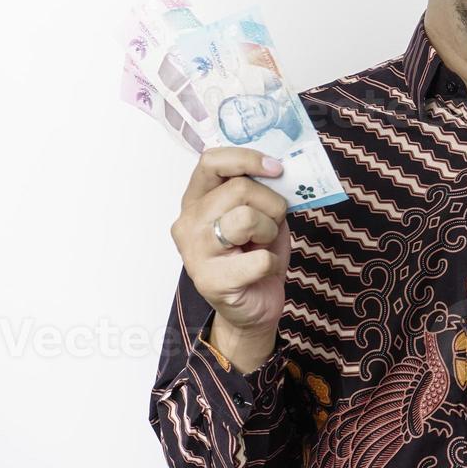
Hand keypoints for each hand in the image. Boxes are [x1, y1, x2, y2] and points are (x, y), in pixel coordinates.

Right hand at [169, 147, 290, 336]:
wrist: (252, 308)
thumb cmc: (255, 255)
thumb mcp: (261, 214)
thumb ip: (260, 190)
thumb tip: (278, 169)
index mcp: (196, 199)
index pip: (211, 161)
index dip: (248, 159)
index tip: (277, 169)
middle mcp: (188, 222)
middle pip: (240, 188)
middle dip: (271, 204)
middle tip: (270, 226)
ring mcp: (195, 252)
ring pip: (246, 218)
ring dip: (269, 232)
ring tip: (262, 246)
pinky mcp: (210, 281)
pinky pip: (259, 259)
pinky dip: (271, 264)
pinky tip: (261, 271)